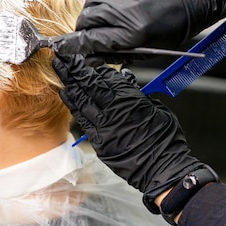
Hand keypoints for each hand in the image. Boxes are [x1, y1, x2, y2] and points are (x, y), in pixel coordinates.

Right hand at [50, 0, 225, 62]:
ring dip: (93, 16)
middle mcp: (121, 10)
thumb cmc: (175, 26)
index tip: (57, 47)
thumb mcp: (148, 49)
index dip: (71, 45)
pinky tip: (120, 8)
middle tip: (95, 37)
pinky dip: (106, 4)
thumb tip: (90, 58)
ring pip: (92, 6)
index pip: (89, 40)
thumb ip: (115, 53)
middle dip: (85, 31)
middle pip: (85, 21)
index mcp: (129, 32)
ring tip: (108, 22)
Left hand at [52, 53, 204, 210]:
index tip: (85, 58)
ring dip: (69, 82)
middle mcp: (114, 109)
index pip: (107, 77)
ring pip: (82, 98)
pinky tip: (65, 92)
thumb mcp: (156, 108)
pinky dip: (72, 103)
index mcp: (130, 99)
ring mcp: (103, 125)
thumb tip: (126, 78)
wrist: (162, 168)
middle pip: (90, 84)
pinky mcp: (98, 140)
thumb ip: (138, 93)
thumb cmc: (166, 139)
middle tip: (64, 57)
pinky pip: (81, 118)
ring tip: (59, 68)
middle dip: (75, 69)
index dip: (94, 66)